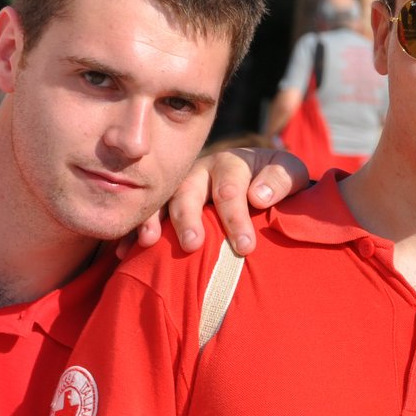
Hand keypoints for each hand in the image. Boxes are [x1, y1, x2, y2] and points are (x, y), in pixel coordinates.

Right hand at [131, 146, 309, 256]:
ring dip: (153, 220)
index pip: (230, 188)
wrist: (263, 185)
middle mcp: (201, 172)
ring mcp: (180, 188)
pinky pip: (144, 216)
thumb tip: (258, 196)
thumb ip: (281, 180)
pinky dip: (132, 232)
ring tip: (150, 243)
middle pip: (188, 190)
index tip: (245, 247)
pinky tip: (125, 252)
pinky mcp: (166, 206)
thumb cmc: (277, 182)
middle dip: (189, 217)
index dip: (236, 217)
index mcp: (232, 163)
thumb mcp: (290, 174)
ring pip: (161, 201)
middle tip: (193, 245)